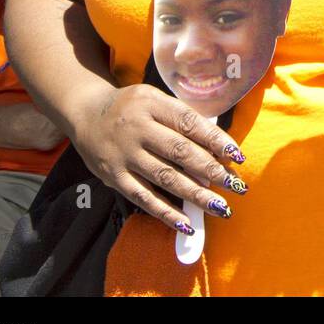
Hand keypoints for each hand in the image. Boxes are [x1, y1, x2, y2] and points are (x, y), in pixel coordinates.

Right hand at [68, 83, 246, 233]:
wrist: (85, 113)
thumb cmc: (133, 107)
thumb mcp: (156, 99)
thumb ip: (182, 117)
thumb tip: (218, 144)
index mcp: (152, 104)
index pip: (190, 123)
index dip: (216, 140)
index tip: (238, 155)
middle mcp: (138, 129)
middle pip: (180, 152)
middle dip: (212, 171)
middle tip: (237, 185)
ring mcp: (125, 155)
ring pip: (165, 178)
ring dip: (196, 195)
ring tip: (221, 207)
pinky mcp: (114, 177)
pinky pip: (143, 198)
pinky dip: (165, 212)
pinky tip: (186, 224)